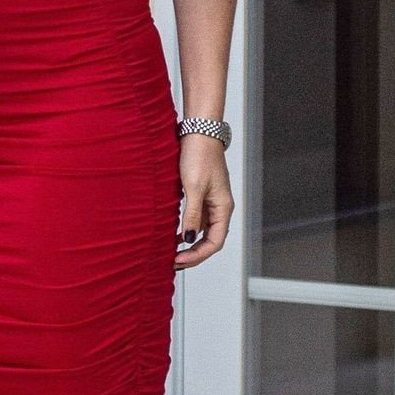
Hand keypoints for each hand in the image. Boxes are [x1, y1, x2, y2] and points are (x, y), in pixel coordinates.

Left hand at [175, 133, 232, 267]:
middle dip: (193, 254)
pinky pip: (196, 220)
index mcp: (223, 208)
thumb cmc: (199, 156)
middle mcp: (220, 208)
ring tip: (171, 253)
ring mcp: (211, 202)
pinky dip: (186, 230)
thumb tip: (189, 239)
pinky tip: (173, 235)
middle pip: (210, 241)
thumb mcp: (193, 188)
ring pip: (202, 232)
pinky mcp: (201, 195)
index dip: (197, 255)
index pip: (214, 242)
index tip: (178, 259)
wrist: (199, 132)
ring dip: (189, 244)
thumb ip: (191, 215)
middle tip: (173, 262)